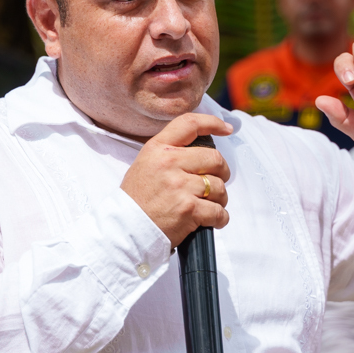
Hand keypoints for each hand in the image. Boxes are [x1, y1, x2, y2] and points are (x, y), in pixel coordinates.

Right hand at [121, 113, 232, 246]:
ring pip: (220, 187)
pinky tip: (212, 220)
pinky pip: (218, 211)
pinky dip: (220, 218)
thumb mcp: (146, 164)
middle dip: (222, 172)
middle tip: (215, 183)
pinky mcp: (188, 209)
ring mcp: (180, 186)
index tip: (226, 128)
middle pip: (215, 158)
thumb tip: (202, 151)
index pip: (189, 124)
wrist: (127, 230)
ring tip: (208, 205)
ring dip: (220, 198)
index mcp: (158, 149)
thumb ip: (170, 153)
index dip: (212, 123)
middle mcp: (169, 163)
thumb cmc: (138, 199)